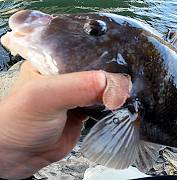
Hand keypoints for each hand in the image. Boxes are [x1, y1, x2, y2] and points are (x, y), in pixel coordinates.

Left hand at [0, 61, 130, 178]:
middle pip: (98, 69)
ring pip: (103, 87)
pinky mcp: (85, 111)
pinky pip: (104, 105)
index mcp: (54, 60)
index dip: (104, 56)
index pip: (86, 51)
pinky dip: (113, 106)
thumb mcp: (43, 97)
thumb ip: (76, 87)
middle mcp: (67, 74)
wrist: (18, 156)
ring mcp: (77, 94)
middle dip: (112, 76)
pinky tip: (120, 106)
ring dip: (114, 92)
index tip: (121, 64)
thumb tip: (109, 82)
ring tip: (123, 94)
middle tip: (124, 84)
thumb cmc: (18, 122)